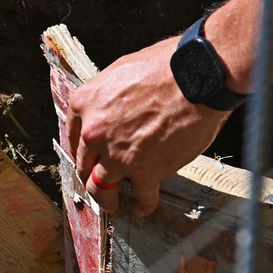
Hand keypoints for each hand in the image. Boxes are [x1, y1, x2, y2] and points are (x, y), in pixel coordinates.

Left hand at [67, 37, 230, 215]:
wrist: (198, 77)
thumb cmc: (166, 66)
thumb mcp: (121, 70)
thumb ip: (108, 95)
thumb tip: (109, 108)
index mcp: (85, 103)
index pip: (74, 136)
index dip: (84, 150)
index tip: (90, 157)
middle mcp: (95, 132)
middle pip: (85, 165)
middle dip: (91, 174)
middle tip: (99, 181)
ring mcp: (118, 155)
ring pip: (101, 189)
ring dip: (106, 199)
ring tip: (112, 204)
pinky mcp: (146, 172)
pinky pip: (141, 197)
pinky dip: (143, 204)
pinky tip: (144, 206)